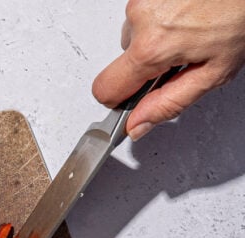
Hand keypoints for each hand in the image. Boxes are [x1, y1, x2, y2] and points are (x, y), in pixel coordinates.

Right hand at [93, 0, 244, 139]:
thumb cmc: (241, 15)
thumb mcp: (212, 73)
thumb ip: (169, 103)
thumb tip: (138, 124)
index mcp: (152, 48)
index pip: (105, 90)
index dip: (119, 101)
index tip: (135, 100)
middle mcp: (140, 19)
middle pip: (122, 61)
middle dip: (146, 64)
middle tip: (180, 57)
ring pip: (133, 35)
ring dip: (155, 38)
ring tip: (187, 30)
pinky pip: (143, 13)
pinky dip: (161, 19)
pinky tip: (185, 15)